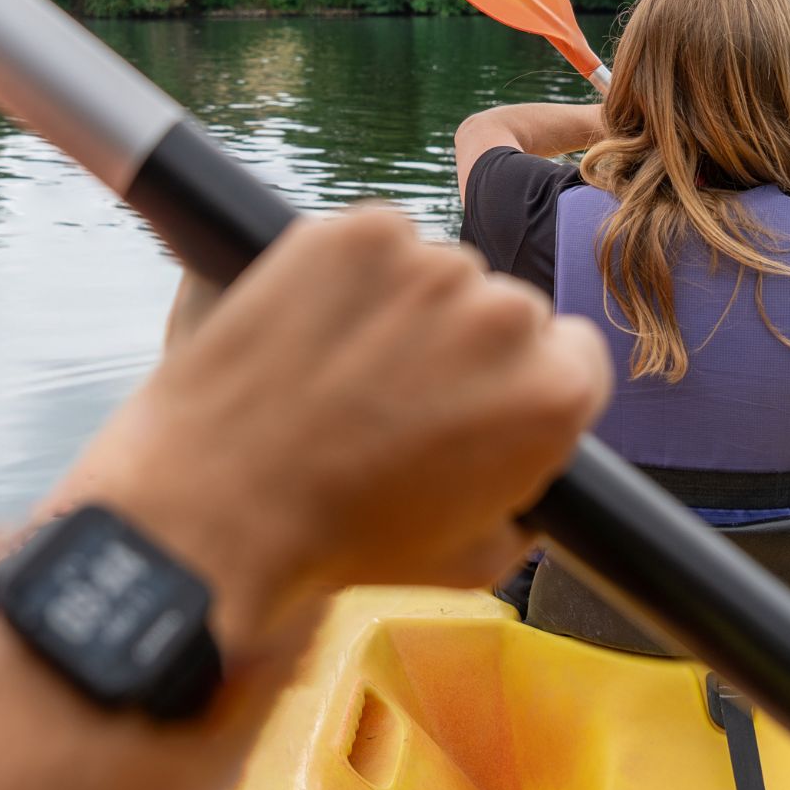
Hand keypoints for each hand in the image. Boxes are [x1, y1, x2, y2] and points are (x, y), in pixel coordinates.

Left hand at [60, 207, 612, 654]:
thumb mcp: (474, 558)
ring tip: (339, 368)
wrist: (218, 509)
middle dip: (459, 344)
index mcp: (552, 391)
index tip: (471, 400)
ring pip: (432, 273)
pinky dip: (345, 275)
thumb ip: (526, 500)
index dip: (519, 381)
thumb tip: (525, 469)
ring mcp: (428, 262)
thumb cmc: (343, 545)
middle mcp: (504, 313)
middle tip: (393, 395)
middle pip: (501, 308)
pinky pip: (372, 244)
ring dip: (401, 307)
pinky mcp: (356, 231)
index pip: (570, 353)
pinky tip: (311, 332)